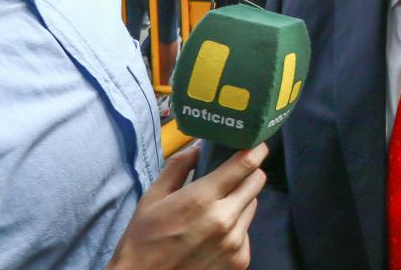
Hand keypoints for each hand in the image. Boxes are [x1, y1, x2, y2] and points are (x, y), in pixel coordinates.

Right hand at [106, 142, 268, 269]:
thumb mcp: (154, 196)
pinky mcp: (239, 261)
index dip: (255, 149)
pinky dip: (237, 226)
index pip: (245, 165)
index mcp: (202, 199)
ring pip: (252, 206)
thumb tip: (200, 145)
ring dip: (241, 200)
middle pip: (256, 182)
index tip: (256, 143)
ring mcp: (234, 242)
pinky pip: (247, 232)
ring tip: (218, 207)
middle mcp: (224, 219)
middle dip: (249, 172)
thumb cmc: (144, 238)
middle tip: (235, 173)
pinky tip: (216, 233)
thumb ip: (179, 166)